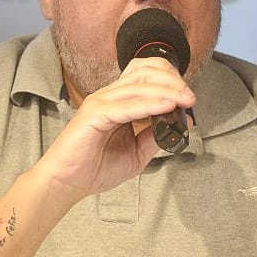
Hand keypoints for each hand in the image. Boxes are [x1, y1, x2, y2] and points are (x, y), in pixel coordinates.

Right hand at [33, 57, 194, 203]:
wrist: (67, 183)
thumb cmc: (96, 167)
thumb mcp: (137, 152)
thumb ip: (156, 136)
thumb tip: (182, 122)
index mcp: (119, 100)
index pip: (147, 73)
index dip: (171, 79)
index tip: (188, 96)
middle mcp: (109, 96)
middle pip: (145, 72)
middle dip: (173, 81)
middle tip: (190, 97)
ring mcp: (100, 103)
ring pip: (138, 87)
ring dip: (166, 91)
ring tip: (184, 100)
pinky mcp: (94, 115)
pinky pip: (126, 106)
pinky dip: (149, 105)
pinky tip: (166, 107)